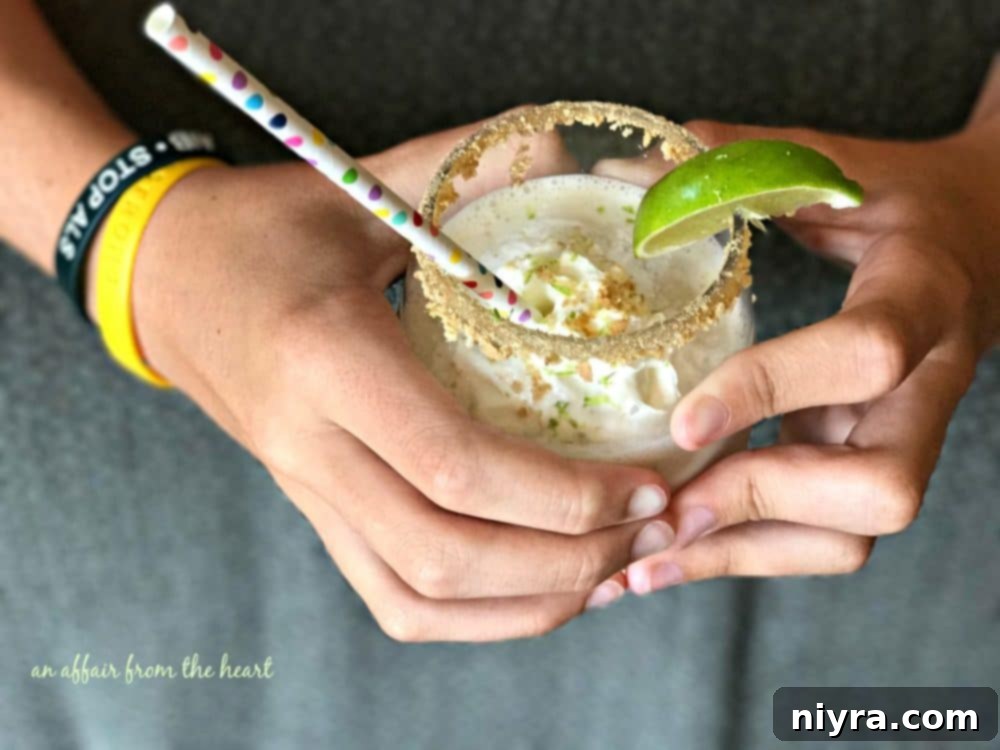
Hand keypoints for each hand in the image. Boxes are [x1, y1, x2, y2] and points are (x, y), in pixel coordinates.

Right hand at [122, 120, 672, 641]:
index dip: (564, 496)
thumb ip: (461, 169)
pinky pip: (394, 598)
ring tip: (617, 566)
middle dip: (569, 561)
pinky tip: (543, 589)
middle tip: (656, 528)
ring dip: (531, 601)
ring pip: (421, 598)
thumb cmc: (265, 229)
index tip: (648, 483)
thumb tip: (566, 155)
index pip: (455, 467)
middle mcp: (309, 445)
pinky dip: (479, 615)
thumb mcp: (358, 185)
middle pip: (447, 555)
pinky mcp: (315, 511)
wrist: (166, 278)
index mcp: (326, 359)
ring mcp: (307, 492)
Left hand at [598, 110, 998, 594]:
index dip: (774, 389)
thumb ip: (738, 162)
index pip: (866, 353)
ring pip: (854, 535)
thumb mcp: (836, 165)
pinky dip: (743, 554)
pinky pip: (822, 537)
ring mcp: (903, 436)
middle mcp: (927, 384)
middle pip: (882, 488)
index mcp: (922, 291)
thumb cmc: (904, 199)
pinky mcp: (868, 463)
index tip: (682, 421)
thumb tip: (619, 170)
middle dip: (762, 501)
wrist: (986, 242)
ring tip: (640, 561)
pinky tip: (666, 554)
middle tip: (664, 504)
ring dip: (742, 554)